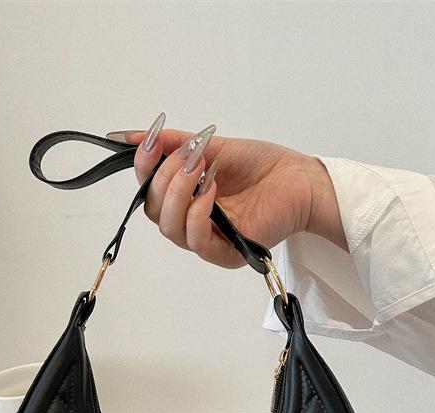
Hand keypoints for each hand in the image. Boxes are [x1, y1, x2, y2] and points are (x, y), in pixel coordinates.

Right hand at [108, 114, 346, 267]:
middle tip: (188, 154)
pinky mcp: (226, 253)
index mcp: (184, 199)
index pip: (149, 191)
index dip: (143, 167)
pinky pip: (196, 242)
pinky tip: (211, 192)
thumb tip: (134, 136)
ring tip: (199, 167)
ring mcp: (207, 239)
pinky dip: (197, 214)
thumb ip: (174, 143)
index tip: (150, 142)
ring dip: (179, 193)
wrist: (300, 180)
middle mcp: (191, 222)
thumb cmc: (262, 167)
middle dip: (164, 177)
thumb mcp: (212, 146)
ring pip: (169, 227)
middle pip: (154, 210)